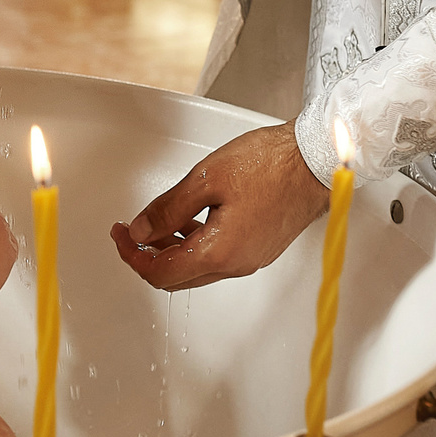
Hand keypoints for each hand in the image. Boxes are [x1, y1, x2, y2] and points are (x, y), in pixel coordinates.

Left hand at [111, 125, 330, 291]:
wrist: (315, 160)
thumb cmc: (270, 164)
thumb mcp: (206, 179)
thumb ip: (167, 209)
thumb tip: (139, 231)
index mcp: (219, 252)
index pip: (160, 272)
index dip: (132, 256)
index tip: (119, 235)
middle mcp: (236, 264)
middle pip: (177, 276)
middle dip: (147, 255)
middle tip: (130, 231)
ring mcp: (251, 258)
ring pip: (197, 268)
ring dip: (171, 249)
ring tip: (156, 221)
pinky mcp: (260, 248)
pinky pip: (218, 257)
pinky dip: (195, 244)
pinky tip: (188, 219)